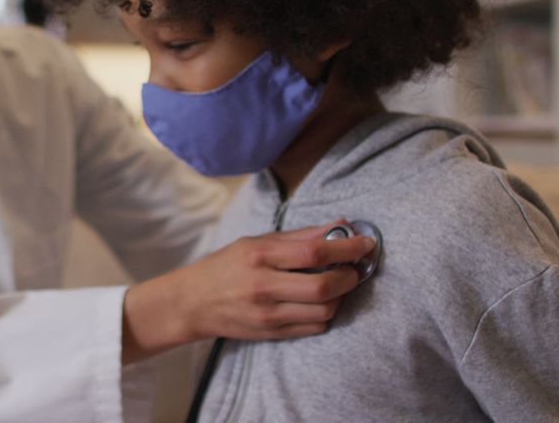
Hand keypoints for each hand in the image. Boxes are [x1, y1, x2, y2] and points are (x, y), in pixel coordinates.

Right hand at [122, 222, 374, 363]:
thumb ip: (300, 235)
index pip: (315, 251)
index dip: (348, 248)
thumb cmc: (225, 266)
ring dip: (339, 297)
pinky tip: (319, 302)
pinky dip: (325, 314)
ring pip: (324, 310)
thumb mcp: (256, 242)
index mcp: (260, 255)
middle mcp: (264, 286)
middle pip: (324, 286)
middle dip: (349, 277)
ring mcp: (267, 313)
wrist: (192, 303)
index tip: (366, 243)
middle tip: (354, 269)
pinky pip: (314, 328)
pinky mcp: (271, 333)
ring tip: (336, 285)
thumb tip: (341, 225)